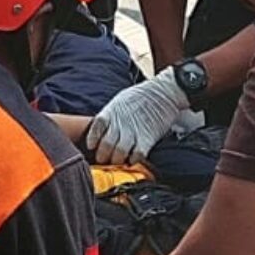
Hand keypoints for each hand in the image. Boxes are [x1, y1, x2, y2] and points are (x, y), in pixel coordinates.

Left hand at [84, 72, 200, 166]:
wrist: (164, 93)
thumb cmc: (140, 97)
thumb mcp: (119, 101)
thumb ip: (109, 115)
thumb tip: (99, 128)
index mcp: (112, 112)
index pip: (97, 127)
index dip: (92, 138)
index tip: (91, 146)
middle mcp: (121, 123)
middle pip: (106, 144)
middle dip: (102, 156)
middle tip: (103, 159)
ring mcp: (134, 131)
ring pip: (119, 153)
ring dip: (116, 160)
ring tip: (116, 161)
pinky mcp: (148, 139)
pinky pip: (137, 155)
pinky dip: (132, 160)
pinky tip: (131, 159)